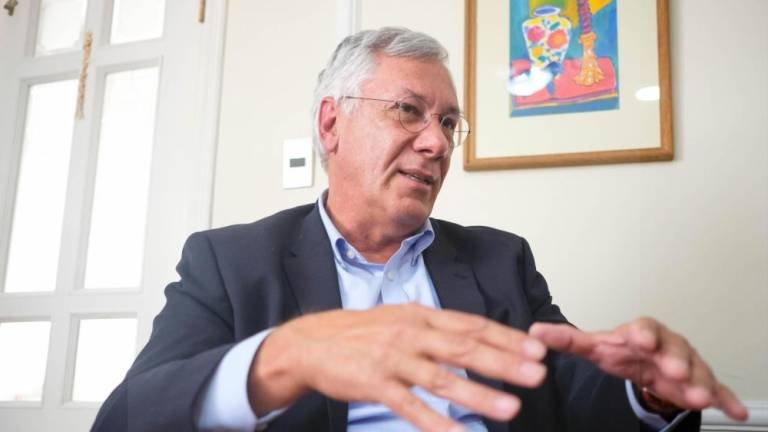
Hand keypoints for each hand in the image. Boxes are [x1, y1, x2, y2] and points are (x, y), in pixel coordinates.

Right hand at [248, 303, 547, 431]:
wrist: (312, 342)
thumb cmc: (361, 332)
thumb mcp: (400, 318)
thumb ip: (435, 327)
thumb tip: (475, 337)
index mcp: (420, 315)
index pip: (471, 325)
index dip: (506, 338)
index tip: (537, 349)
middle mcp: (410, 334)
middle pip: (464, 348)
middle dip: (504, 362)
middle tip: (538, 374)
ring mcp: (392, 359)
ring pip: (442, 379)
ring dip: (479, 394)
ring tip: (511, 408)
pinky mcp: (375, 385)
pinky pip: (411, 407)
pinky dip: (437, 423)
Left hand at [529, 318, 747, 420]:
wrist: (647, 360)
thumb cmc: (622, 350)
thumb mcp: (595, 346)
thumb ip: (567, 340)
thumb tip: (534, 331)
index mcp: (640, 332)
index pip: (642, 327)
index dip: (642, 332)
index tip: (639, 338)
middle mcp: (667, 344)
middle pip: (674, 347)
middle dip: (675, 358)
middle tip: (674, 370)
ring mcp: (687, 363)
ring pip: (697, 370)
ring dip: (699, 382)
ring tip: (698, 397)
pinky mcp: (701, 382)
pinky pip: (717, 389)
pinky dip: (727, 399)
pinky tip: (736, 412)